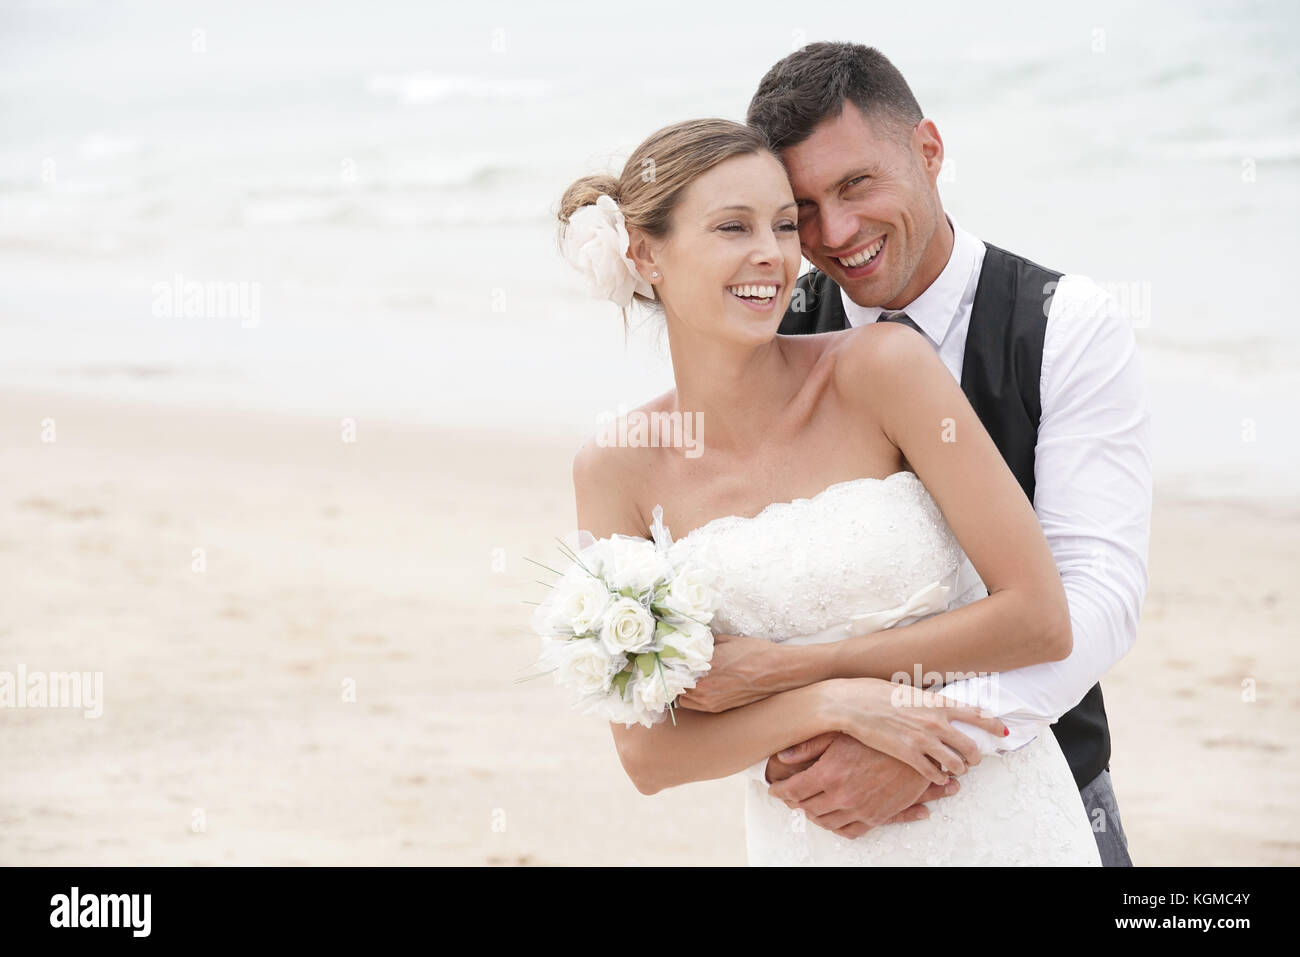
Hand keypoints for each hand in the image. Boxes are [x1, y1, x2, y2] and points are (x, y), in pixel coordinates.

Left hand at [677, 634, 800, 711]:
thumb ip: (704, 643)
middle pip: (674, 683)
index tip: (668, 656)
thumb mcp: (726, 640)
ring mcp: (709, 700)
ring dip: (682, 688)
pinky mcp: (716, 709)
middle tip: (677, 666)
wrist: (778, 671)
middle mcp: (703, 686)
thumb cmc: (755, 652)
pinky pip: (694, 705)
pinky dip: (693, 697)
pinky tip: (701, 686)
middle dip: (675, 675)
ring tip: (689, 677)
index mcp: (703, 665)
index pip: (673, 665)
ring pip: (682, 698)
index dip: (669, 660)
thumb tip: (691, 641)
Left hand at [767, 732, 962, 837]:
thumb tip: (783, 755)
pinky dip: (836, 828)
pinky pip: (849, 832)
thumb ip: (809, 747)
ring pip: (826, 822)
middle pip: (807, 808)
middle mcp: (842, 796)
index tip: (774, 789)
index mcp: (830, 773)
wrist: (918, 751)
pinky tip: (831, 817)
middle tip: (789, 797)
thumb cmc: (877, 738)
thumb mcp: (841, 734)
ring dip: (813, 816)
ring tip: (807, 806)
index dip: (780, 791)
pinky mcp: (876, 818)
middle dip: (793, 803)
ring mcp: (860, 809)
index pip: (794, 790)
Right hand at [822, 678, 1007, 784]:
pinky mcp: (907, 755)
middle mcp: (934, 722)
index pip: (976, 714)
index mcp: (936, 702)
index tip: (1003, 732)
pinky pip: (934, 773)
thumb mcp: (906, 690)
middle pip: (970, 745)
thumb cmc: (873, 692)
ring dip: (959, 769)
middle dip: (976, 756)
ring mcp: (922, 740)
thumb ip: (925, 701)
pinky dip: (939, 777)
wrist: (850, 704)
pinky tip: (937, 776)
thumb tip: (934, 706)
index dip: (993, 725)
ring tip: (956, 770)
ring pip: (956, 763)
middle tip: (973, 759)